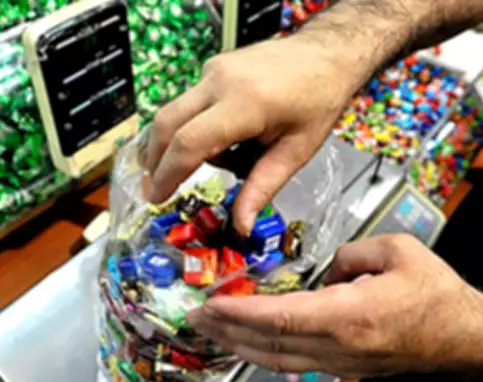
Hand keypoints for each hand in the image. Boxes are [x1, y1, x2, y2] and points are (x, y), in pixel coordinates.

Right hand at [144, 36, 357, 235]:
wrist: (327, 54)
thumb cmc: (319, 99)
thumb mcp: (296, 151)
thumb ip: (262, 188)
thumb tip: (240, 225)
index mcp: (246, 103)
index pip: (190, 142)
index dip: (168, 175)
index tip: (157, 198)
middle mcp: (222, 80)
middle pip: (167, 124)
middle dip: (156, 161)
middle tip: (156, 189)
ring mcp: (214, 70)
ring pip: (173, 113)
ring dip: (176, 145)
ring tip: (214, 162)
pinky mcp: (212, 68)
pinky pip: (189, 103)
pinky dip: (194, 127)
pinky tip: (224, 139)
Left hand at [187, 234, 482, 377]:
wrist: (464, 335)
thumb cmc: (435, 294)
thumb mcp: (395, 251)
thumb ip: (348, 252)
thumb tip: (322, 267)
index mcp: (349, 316)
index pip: (279, 318)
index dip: (239, 313)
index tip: (210, 304)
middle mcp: (338, 346)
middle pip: (268, 343)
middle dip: (226, 330)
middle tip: (194, 316)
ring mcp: (339, 362)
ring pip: (276, 360)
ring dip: (237, 345)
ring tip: (209, 330)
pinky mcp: (342, 367)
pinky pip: (292, 362)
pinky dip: (262, 352)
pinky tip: (245, 343)